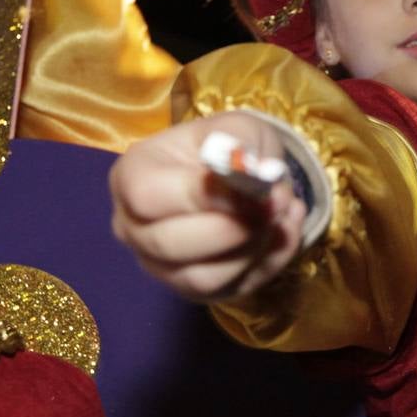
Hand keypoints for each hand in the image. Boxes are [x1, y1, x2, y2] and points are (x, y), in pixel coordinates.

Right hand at [110, 112, 306, 302]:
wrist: (244, 174)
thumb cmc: (231, 145)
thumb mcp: (237, 126)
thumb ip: (238, 144)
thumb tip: (246, 172)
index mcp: (132, 176)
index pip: (148, 196)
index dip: (205, 195)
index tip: (254, 186)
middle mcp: (133, 227)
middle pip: (170, 246)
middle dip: (237, 226)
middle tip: (278, 200)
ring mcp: (160, 265)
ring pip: (202, 279)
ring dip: (257, 247)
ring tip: (284, 211)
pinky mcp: (193, 290)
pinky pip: (230, 290)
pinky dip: (270, 261)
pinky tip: (285, 228)